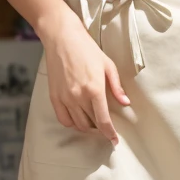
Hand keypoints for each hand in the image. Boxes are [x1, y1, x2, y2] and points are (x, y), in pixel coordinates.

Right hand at [43, 16, 130, 145]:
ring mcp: (65, 98)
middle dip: (100, 130)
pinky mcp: (54, 96)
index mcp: (95, 89)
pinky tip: (79, 120)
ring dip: (87, 128)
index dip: (110, 133)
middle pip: (91, 125)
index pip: (103, 120)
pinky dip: (72, 124)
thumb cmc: (87, 49)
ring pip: (77, 124)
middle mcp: (79, 97)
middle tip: (106, 129)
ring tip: (94, 124)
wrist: (62, 38)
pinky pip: (63, 119)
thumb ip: (116, 87)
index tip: (114, 140)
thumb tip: (125, 103)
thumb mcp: (108, 65)